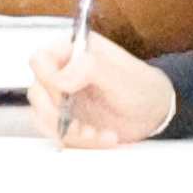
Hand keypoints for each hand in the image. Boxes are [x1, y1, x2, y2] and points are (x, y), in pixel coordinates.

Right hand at [26, 34, 179, 150]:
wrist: (155, 113)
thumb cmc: (142, 88)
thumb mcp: (120, 75)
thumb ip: (90, 68)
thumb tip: (60, 76)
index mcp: (74, 51)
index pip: (40, 60)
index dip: (48, 79)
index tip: (66, 95)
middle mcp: (64, 72)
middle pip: (37, 93)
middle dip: (59, 114)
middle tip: (81, 123)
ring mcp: (63, 98)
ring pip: (43, 117)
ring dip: (69, 132)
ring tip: (97, 134)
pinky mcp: (67, 119)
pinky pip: (57, 134)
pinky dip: (78, 142)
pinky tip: (102, 137)